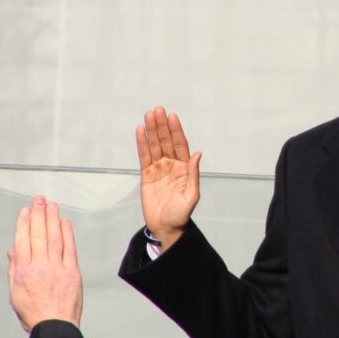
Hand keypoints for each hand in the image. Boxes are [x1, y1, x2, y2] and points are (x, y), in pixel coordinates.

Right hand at [7, 196, 82, 331]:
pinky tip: (64, 222)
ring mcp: (57, 269)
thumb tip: (13, 252)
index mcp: (24, 272)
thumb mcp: (15, 294)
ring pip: (54, 238)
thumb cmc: (34, 314)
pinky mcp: (72, 273)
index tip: (25, 210)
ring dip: (52, 219)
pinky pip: (70, 249)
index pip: (22, 241)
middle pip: (38, 235)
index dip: (24, 224)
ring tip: (51, 205)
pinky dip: (67, 234)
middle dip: (38, 215)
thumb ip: (14, 271)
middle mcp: (40, 267)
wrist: (55, 327)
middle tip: (39, 199)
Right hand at [136, 107, 201, 249]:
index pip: (180, 145)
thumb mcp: (191, 196)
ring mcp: (159, 169)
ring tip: (148, 116)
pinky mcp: (147, 175)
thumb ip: (193, 175)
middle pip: (166, 141)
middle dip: (162, 126)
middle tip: (158, 110)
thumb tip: (197, 154)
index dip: (176, 131)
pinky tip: (141, 131)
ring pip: (154, 146)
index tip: (172, 117)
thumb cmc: (181, 214)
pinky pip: (143, 156)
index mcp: (185, 168)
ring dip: (152, 131)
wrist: (166, 227)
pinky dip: (142, 144)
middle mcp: (172, 165)